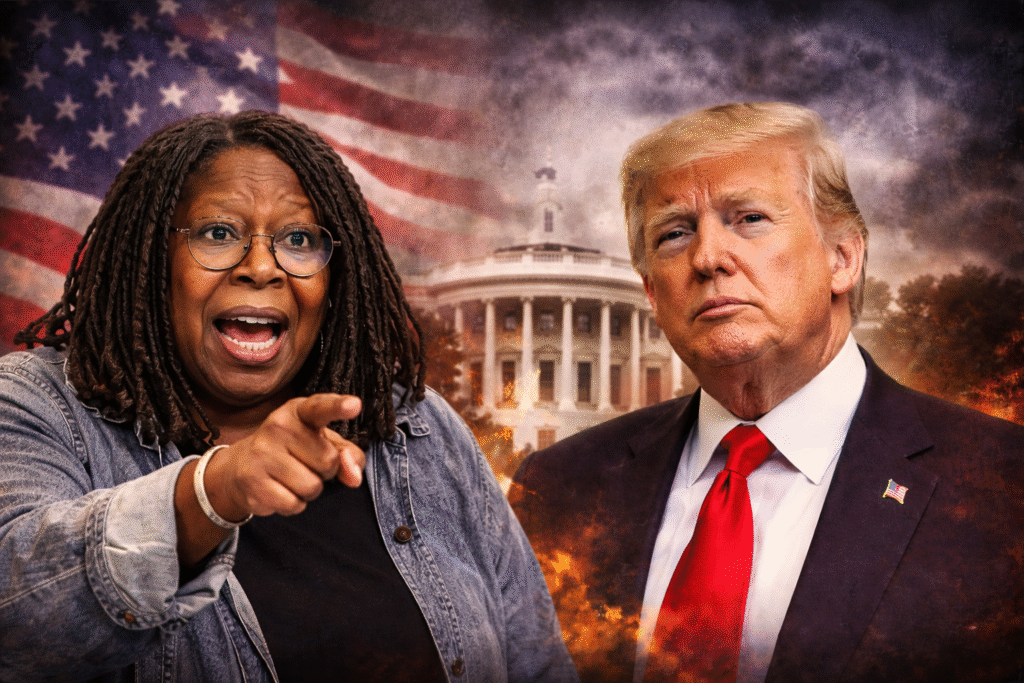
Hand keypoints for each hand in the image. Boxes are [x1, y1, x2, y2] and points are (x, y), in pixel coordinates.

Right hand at [203, 394, 365, 519]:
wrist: (240, 466)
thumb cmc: (294, 451)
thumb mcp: (324, 443)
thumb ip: (348, 454)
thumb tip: (354, 477)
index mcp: (299, 411)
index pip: (321, 407)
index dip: (338, 407)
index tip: (354, 405)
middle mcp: (278, 426)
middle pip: (328, 461)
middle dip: (325, 471)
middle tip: (305, 463)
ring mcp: (261, 452)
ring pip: (312, 487)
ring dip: (310, 490)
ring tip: (292, 477)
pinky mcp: (252, 480)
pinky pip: (294, 504)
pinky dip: (294, 504)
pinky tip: (279, 490)